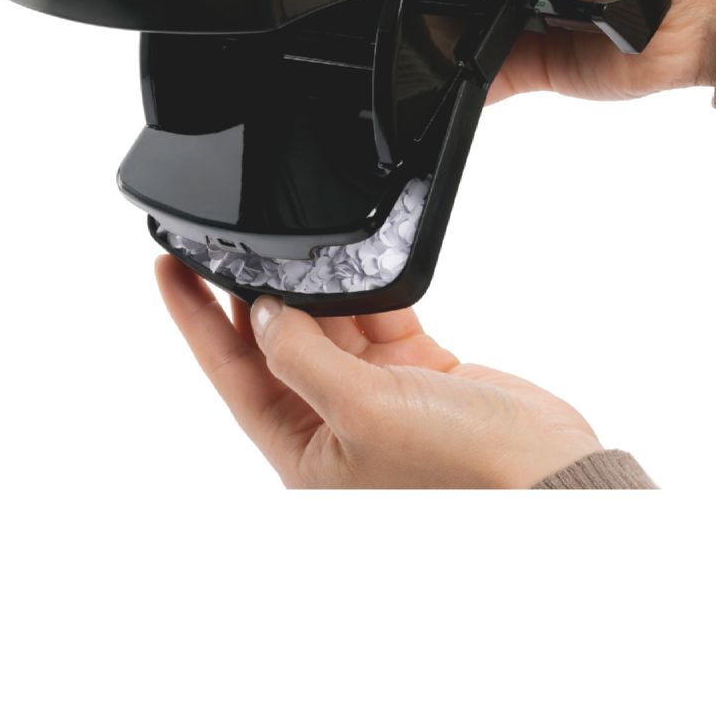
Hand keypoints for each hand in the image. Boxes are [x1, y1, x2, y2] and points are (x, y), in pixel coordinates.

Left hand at [156, 257, 601, 488]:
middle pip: (275, 343)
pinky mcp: (418, 372)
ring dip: (318, 288)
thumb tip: (263, 313)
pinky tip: (362, 268)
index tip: (166, 269)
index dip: (195, 321)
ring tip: (297, 245)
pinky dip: (372, 293)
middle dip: (252, 293)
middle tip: (223, 240)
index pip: (231, 373)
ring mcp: (376, 396)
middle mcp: (332, 424)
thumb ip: (303, 357)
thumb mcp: (365, 412)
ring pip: (328, 325)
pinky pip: (378, 320)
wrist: (550, 474)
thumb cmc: (461, 473)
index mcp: (303, 451)